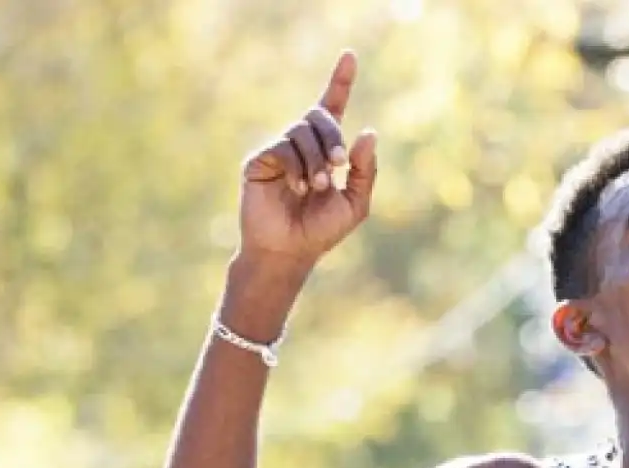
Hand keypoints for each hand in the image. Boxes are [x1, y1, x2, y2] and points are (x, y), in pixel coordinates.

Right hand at [238, 51, 379, 268]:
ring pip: (301, 131)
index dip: (341, 81)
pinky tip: (297, 188)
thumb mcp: (354, 203)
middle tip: (338, 166)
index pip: (333, 107)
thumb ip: (364, 170)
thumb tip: (368, 132)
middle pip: (320, 116)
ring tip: (316, 188)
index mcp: (326, 149)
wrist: (289, 251)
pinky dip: (295, 167)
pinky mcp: (260, 161)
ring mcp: (279, 150)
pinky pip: (282, 147)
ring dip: (315, 159)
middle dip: (333, 138)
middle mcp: (302, 144)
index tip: (350, 55)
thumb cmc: (321, 231)